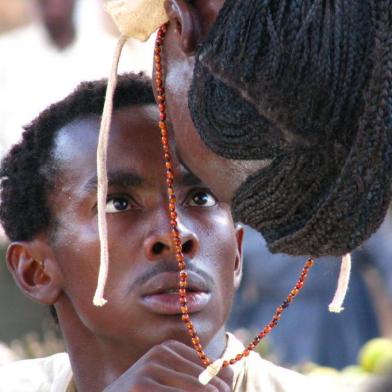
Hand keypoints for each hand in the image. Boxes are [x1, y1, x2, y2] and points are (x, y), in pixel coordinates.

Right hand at [103, 340, 232, 391]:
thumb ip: (202, 374)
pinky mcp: (142, 385)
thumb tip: (229, 372)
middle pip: (207, 380)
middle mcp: (161, 352)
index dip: (221, 387)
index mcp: (170, 348)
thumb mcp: (174, 381)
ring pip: (198, 389)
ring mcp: (150, 368)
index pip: (211, 367)